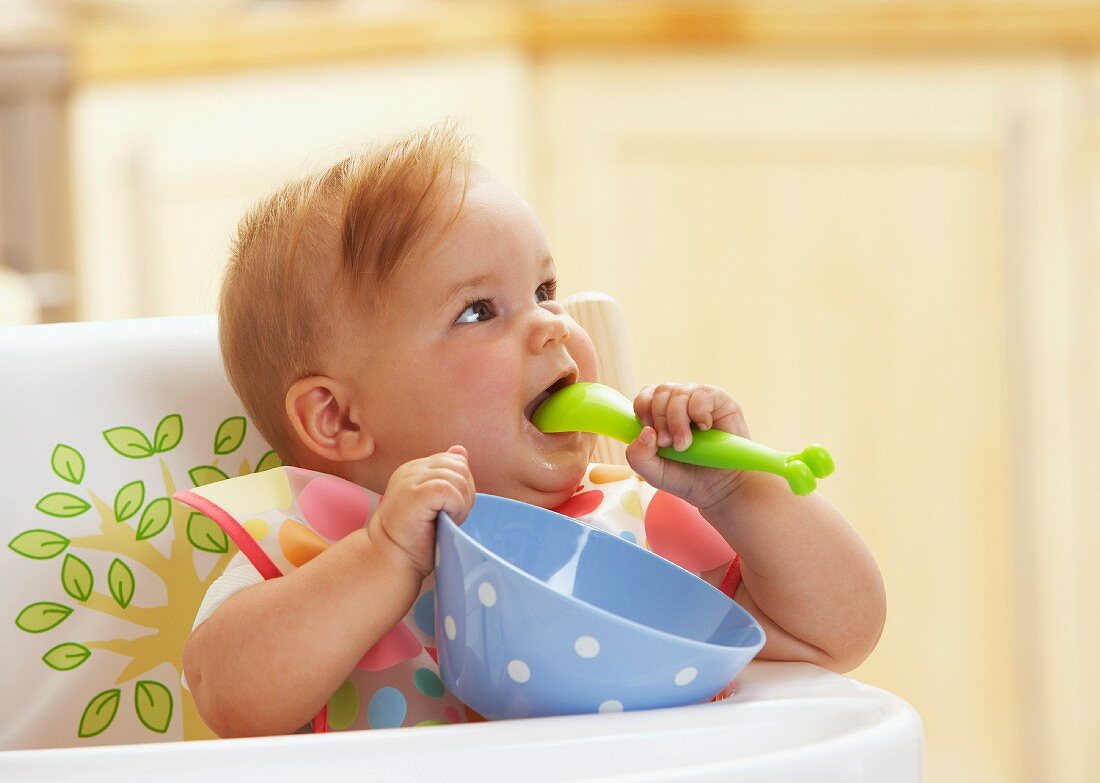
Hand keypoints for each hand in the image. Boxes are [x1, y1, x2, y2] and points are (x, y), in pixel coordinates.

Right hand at [367, 445, 474, 578]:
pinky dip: (456, 507)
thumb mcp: (435, 502)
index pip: (456, 461)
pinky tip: (445, 520)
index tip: (451, 508)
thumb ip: (447, 477)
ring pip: (458, 478)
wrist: (390, 559)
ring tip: (446, 520)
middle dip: (466, 493)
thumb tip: (461, 450)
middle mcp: (412, 469)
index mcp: (416, 469)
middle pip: (460, 467)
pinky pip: (450, 490)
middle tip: (451, 516)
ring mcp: (411, 480)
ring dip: (461, 504)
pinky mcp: (414, 494)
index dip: (463, 486)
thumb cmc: (414, 538)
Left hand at [625, 383, 750, 511]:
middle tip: (667, 444)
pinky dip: (699, 413)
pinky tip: (705, 429)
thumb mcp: (653, 472)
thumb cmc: (685, 476)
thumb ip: (638, 456)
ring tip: (684, 444)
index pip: (645, 396)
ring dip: (677, 421)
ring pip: (679, 393)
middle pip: (660, 392)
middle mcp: (679, 401)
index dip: (643, 409)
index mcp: (660, 412)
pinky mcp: (719, 400)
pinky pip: (701, 395)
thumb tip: (645, 432)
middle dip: (659, 420)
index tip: (650, 433)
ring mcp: (698, 398)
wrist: (719, 487)